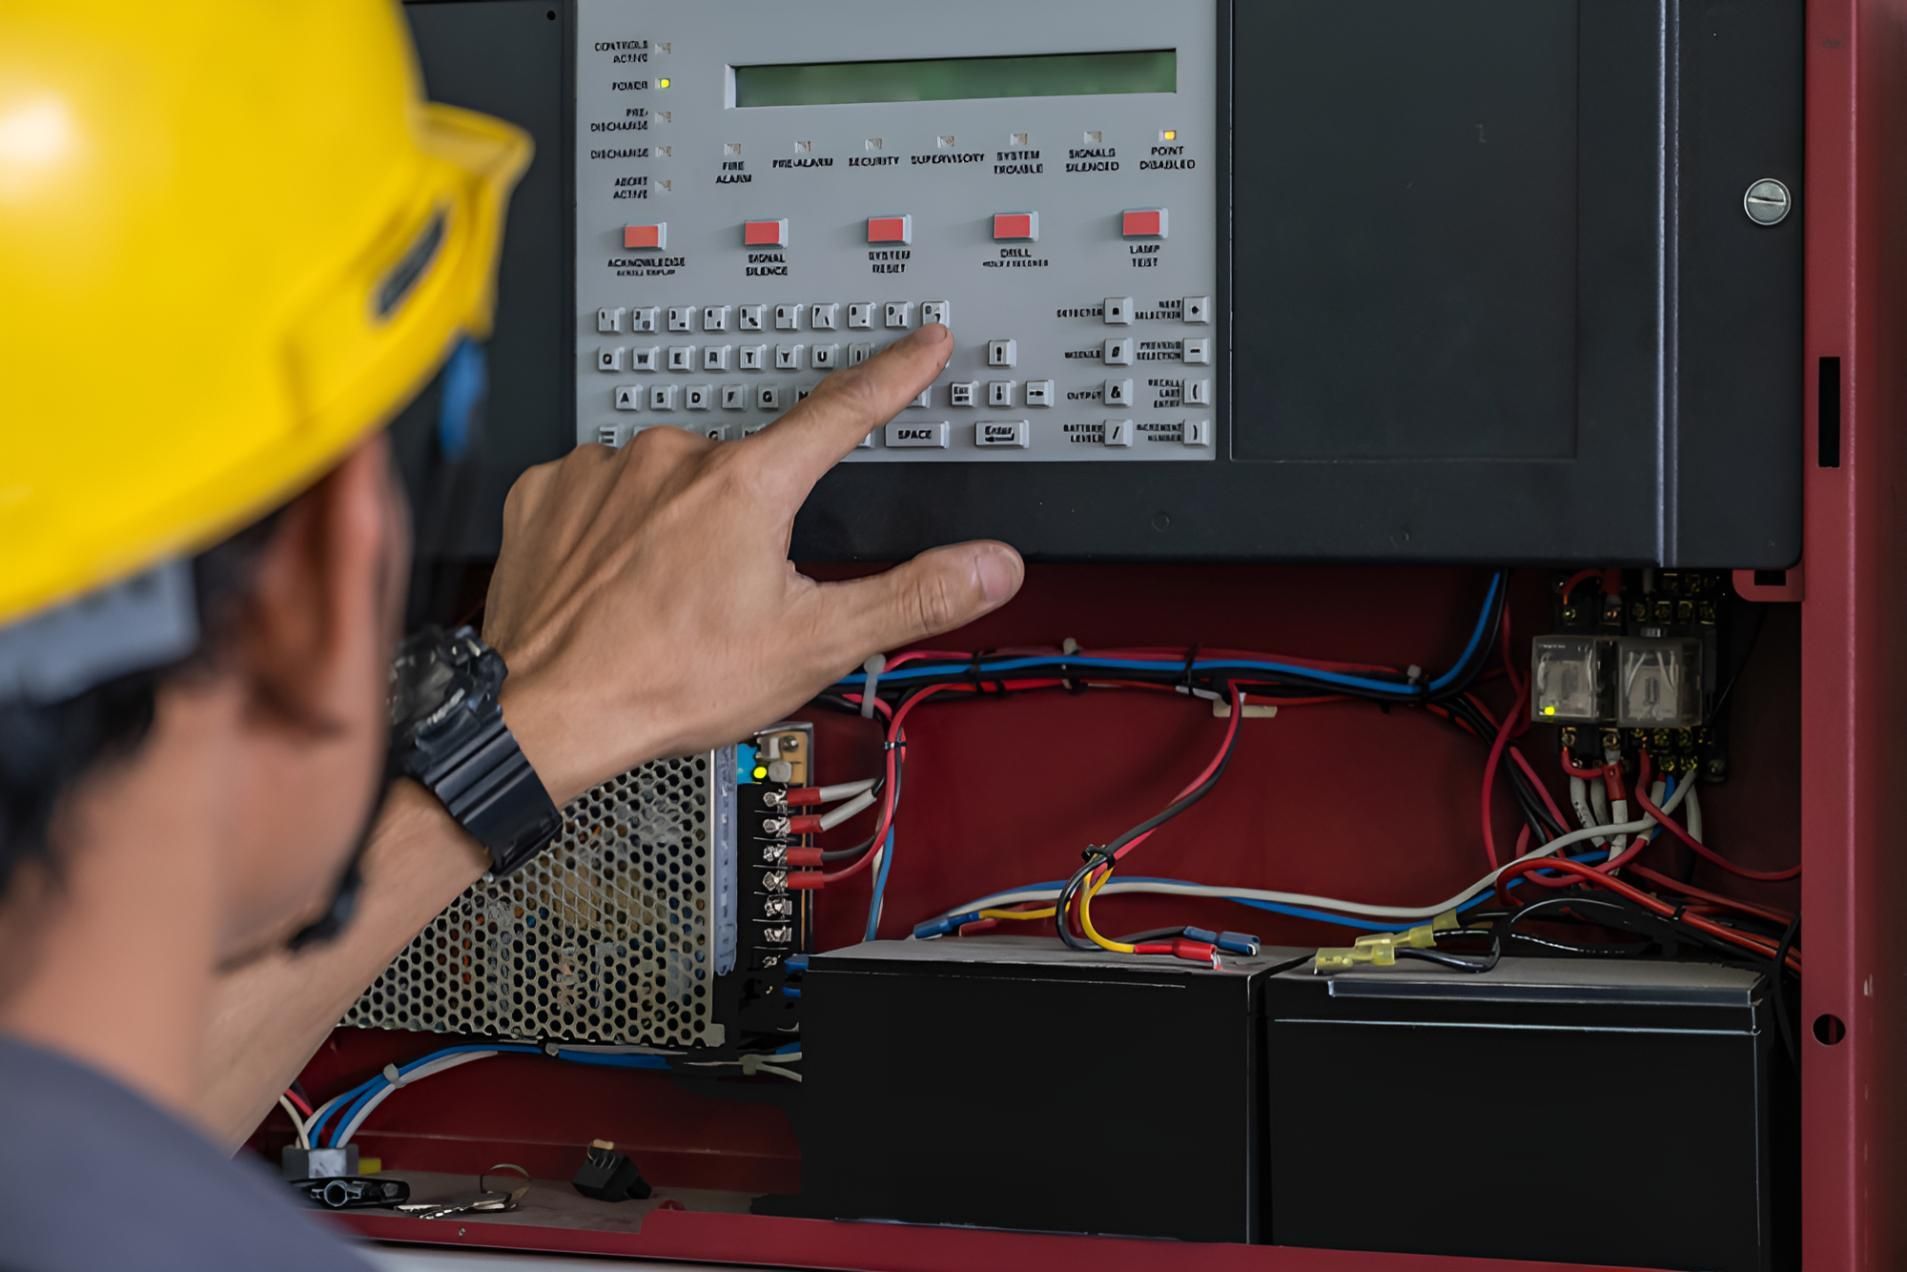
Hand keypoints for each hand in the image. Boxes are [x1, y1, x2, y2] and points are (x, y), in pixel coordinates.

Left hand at [483, 324, 1023, 804]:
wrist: (546, 712)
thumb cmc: (665, 681)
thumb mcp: (814, 645)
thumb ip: (912, 597)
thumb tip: (986, 567)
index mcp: (748, 484)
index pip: (843, 409)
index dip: (893, 373)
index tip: (922, 341)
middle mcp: (674, 457)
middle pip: (747, 468)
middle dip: (750, 520)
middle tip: (730, 593)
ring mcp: (604, 468)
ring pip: (671, 480)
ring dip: (679, 523)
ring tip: (667, 597)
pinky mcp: (549, 490)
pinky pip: (601, 489)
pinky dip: (616, 526)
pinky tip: (617, 577)